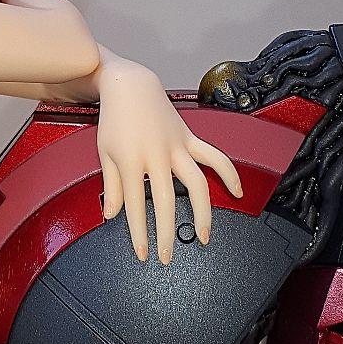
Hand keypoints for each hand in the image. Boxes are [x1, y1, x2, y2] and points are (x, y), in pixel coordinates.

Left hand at [95, 61, 242, 262]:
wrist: (130, 86)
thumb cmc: (114, 120)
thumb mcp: (104, 153)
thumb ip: (111, 185)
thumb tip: (111, 215)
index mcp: (131, 161)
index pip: (135, 206)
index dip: (139, 233)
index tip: (144, 254)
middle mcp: (156, 156)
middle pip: (165, 202)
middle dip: (166, 232)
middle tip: (168, 256)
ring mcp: (177, 147)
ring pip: (196, 183)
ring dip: (202, 212)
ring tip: (203, 235)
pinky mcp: (190, 138)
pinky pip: (215, 157)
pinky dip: (228, 173)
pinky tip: (237, 192)